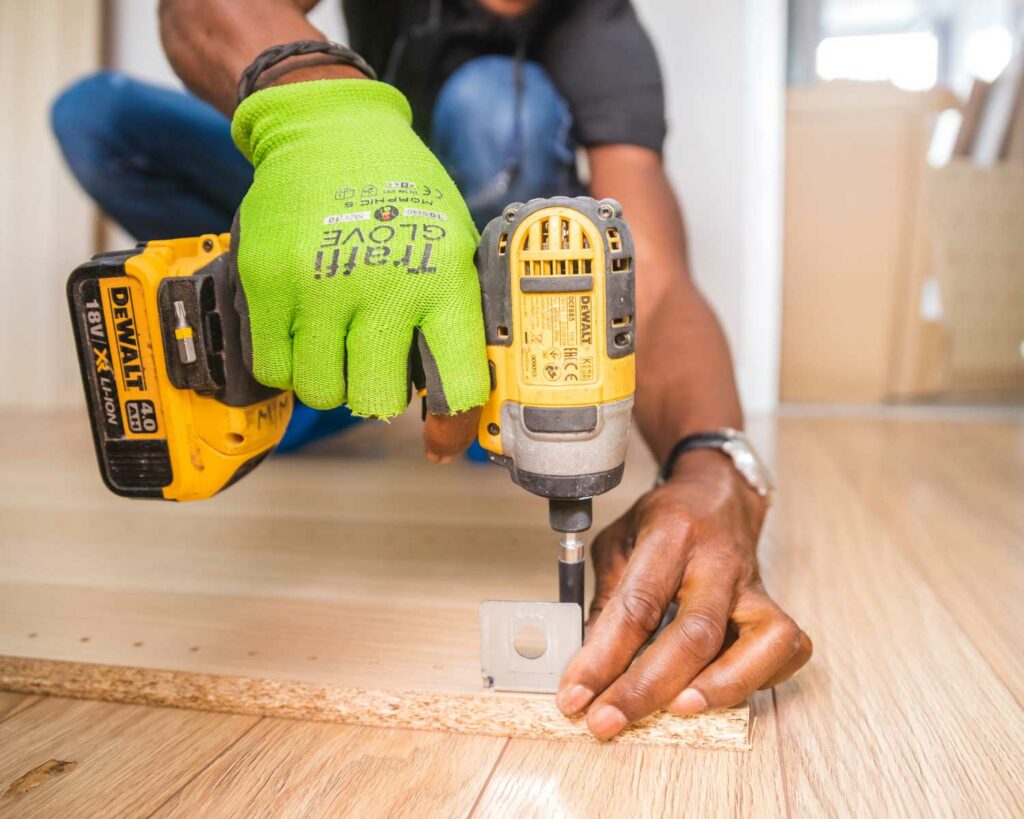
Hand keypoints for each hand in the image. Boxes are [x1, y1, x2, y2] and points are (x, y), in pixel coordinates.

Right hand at [230, 79, 489, 458]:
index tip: (442, 437)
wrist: (330, 130)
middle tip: (375, 366)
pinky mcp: (266, 282)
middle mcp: (383, 286)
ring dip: (331, 380)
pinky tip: (303, 332)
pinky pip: (273, 368)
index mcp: (443, 280)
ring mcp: (319, 286)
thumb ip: (456, 317)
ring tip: (337, 342)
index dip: (453, 423)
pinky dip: (288, 363)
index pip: (457, 383)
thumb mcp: (454, 244)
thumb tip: (459, 400)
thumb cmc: (402, 195)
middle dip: (378, 395)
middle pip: (377, 401)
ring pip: (322, 392)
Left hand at [555, 449, 811, 738]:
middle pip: (694, 633)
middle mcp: (718, 560)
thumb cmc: (665, 520)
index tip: (574, 695)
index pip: (637, 605)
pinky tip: (718, 691)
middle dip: (646, 688)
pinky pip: (784, 650)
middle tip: (607, 721)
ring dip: (717, 688)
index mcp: (671, 534)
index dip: (602, 657)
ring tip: (674, 712)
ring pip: (757, 644)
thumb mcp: (619, 541)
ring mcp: (754, 585)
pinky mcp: (775, 605)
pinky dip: (756, 679)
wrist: (718, 493)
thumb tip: (589, 663)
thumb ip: (607, 598)